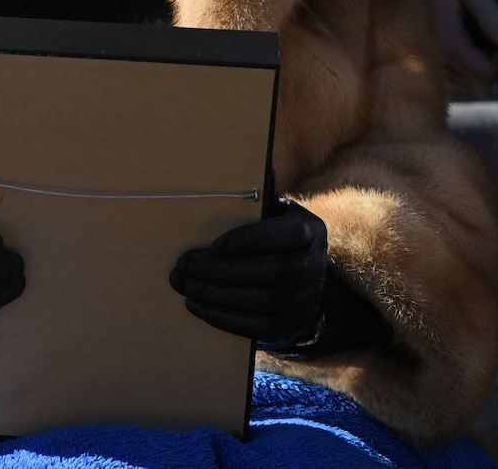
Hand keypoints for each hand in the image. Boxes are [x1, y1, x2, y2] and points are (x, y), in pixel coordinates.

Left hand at [171, 200, 326, 348]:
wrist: (303, 276)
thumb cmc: (275, 236)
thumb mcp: (275, 213)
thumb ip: (258, 199)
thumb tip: (236, 170)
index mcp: (310, 231)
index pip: (284, 235)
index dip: (247, 242)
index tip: (211, 248)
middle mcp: (313, 266)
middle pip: (267, 272)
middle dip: (219, 271)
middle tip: (184, 266)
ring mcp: (306, 300)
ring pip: (259, 301)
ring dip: (215, 294)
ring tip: (184, 284)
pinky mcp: (291, 324)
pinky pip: (256, 326)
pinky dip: (222, 317)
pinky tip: (196, 305)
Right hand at [432, 0, 497, 87]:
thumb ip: (494, 15)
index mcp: (447, 44)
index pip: (488, 75)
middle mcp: (434, 61)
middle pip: (480, 81)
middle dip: (492, 61)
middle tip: (488, 31)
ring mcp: (428, 66)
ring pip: (469, 82)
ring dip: (479, 63)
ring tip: (472, 33)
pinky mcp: (426, 67)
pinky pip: (457, 79)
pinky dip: (466, 65)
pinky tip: (461, 41)